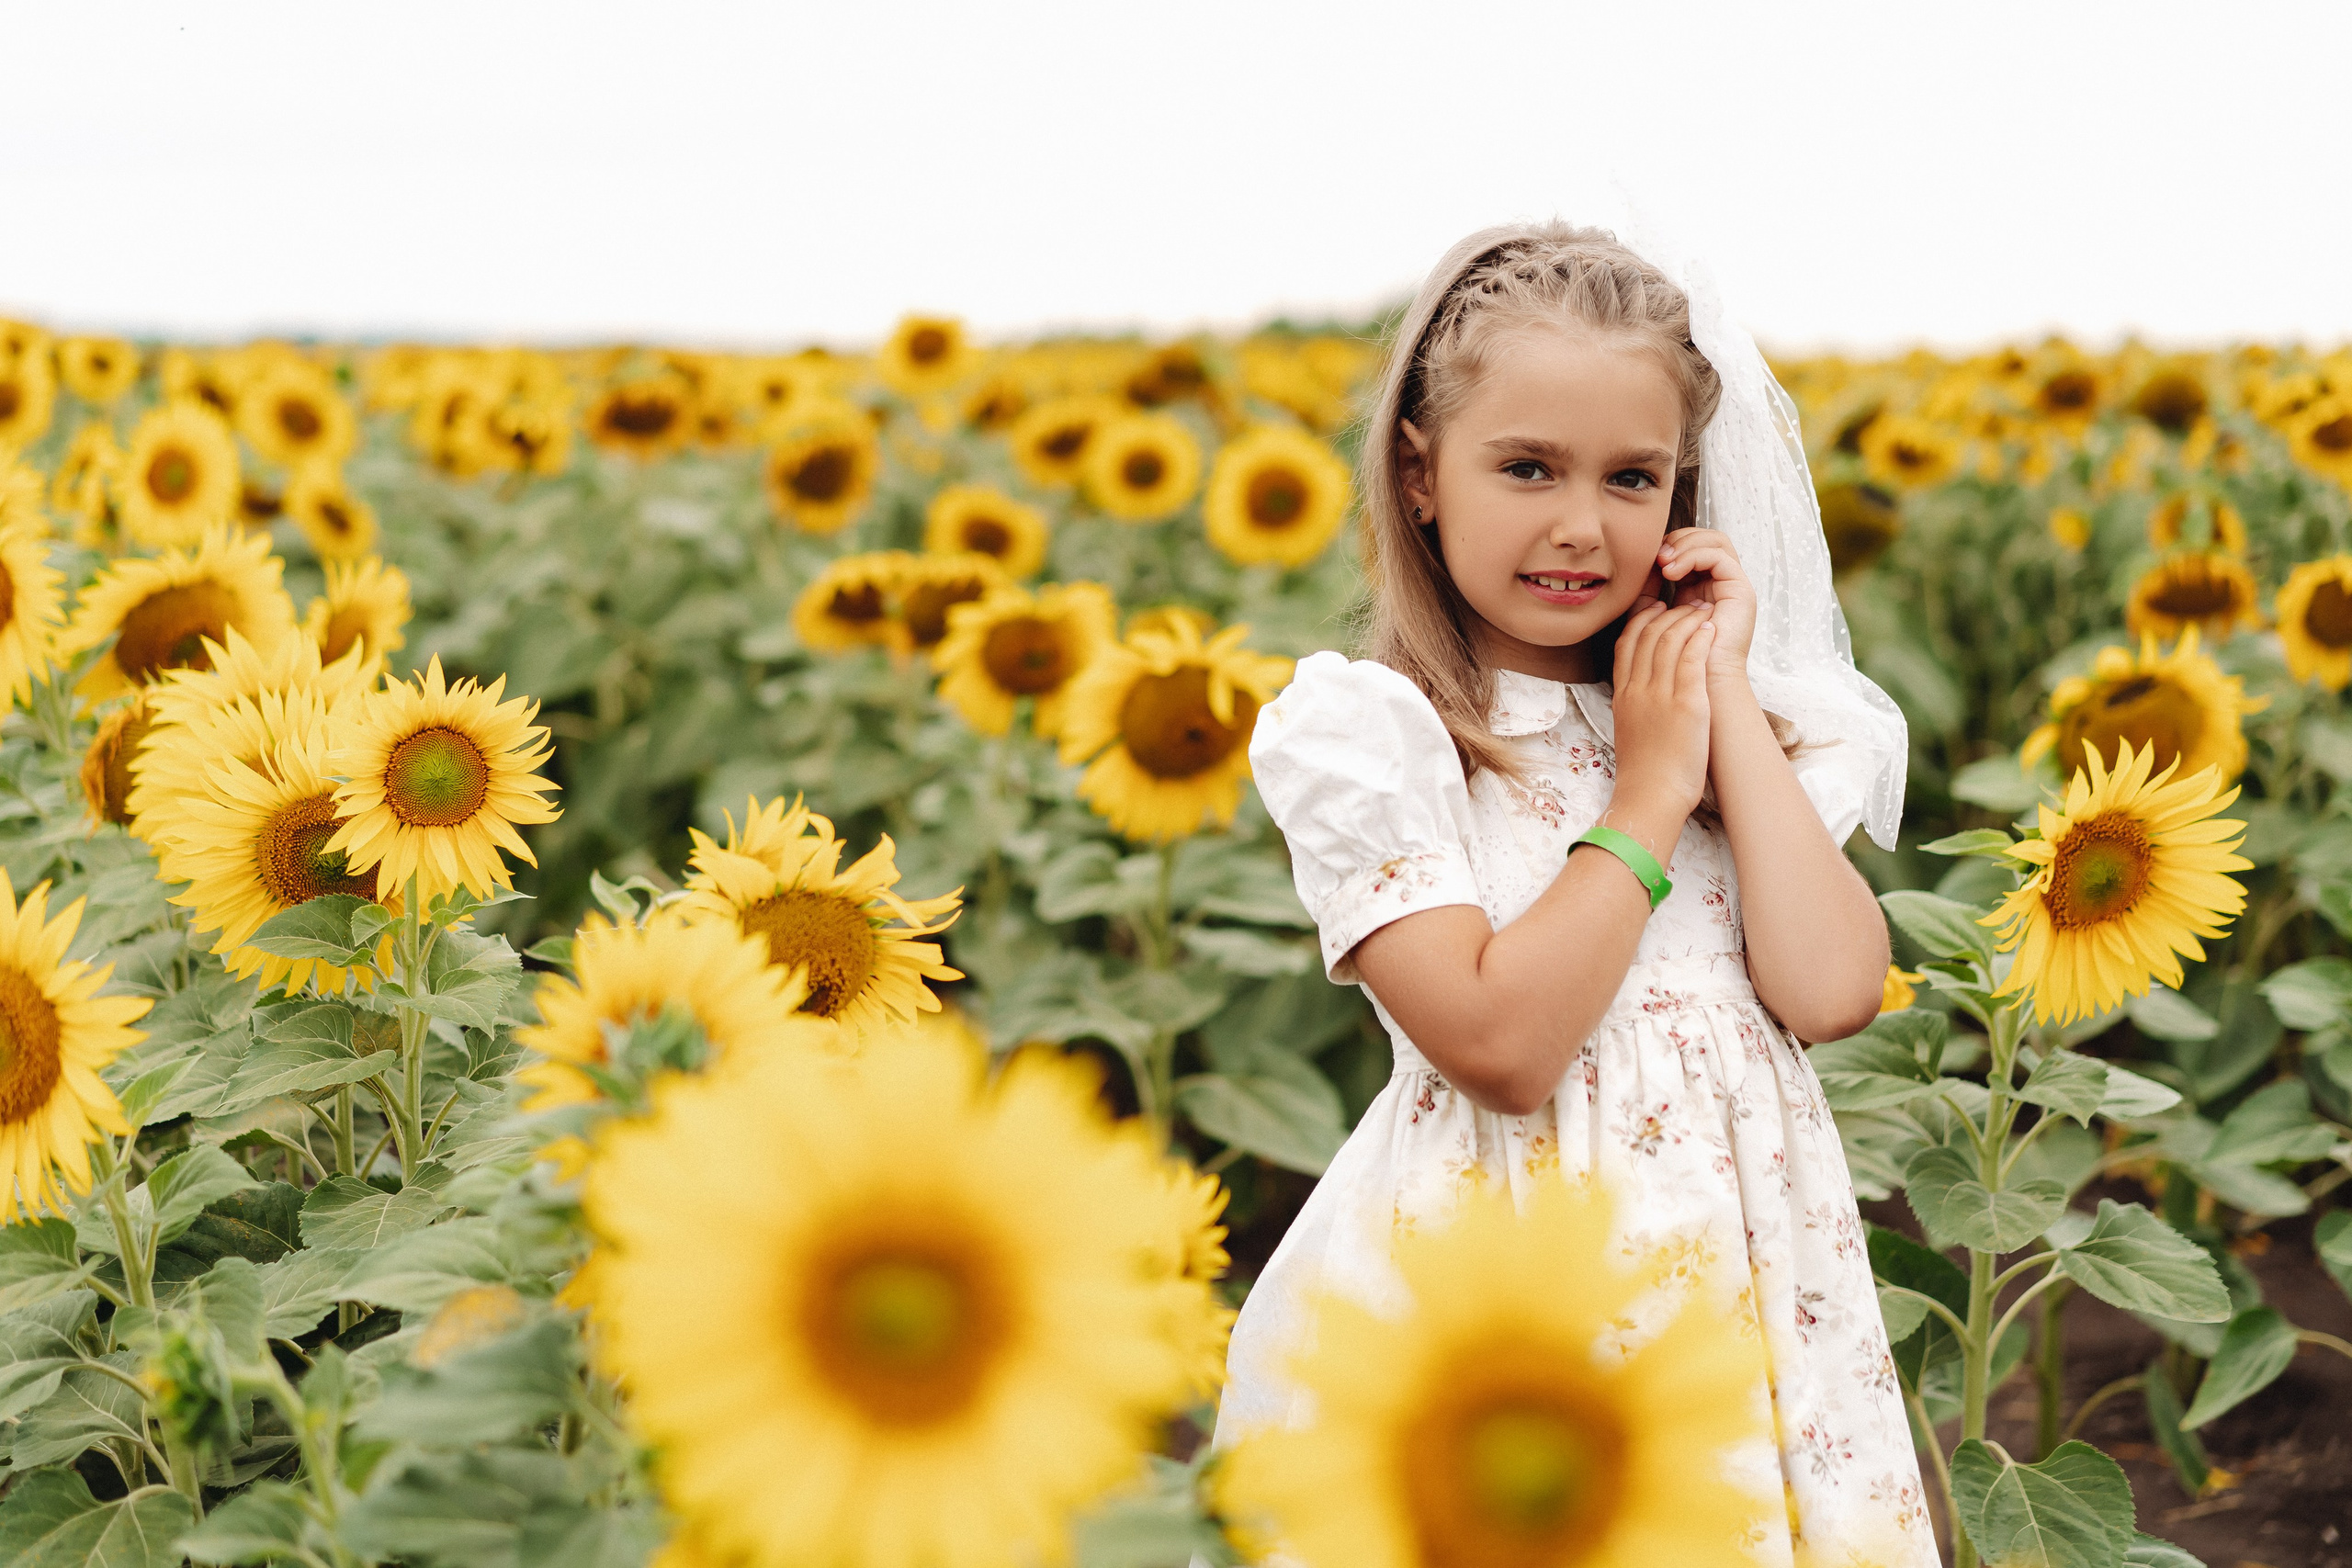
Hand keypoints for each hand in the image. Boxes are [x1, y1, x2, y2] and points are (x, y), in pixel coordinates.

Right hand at [1607, 598, 1714, 830]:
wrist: (1652, 796)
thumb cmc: (1647, 771)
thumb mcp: (1630, 731)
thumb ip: (1636, 705)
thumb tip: (1646, 692)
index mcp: (1622, 696)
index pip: (1627, 643)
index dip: (1642, 620)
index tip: (1657, 608)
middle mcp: (1636, 689)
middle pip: (1646, 635)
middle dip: (1667, 612)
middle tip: (1686, 603)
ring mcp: (1659, 695)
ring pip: (1669, 640)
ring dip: (1688, 619)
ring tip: (1704, 610)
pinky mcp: (1685, 703)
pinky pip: (1690, 658)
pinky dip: (1700, 638)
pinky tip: (1710, 628)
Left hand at [1656, 529, 1754, 681]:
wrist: (1696, 686)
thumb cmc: (1672, 659)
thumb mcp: (1652, 617)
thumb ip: (1646, 593)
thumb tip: (1642, 563)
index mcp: (1700, 588)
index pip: (1691, 546)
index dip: (1669, 545)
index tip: (1645, 558)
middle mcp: (1720, 584)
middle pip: (1707, 537)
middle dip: (1678, 539)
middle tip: (1656, 555)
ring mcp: (1733, 586)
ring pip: (1716, 540)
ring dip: (1685, 545)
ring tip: (1663, 563)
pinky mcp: (1741, 591)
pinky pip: (1720, 556)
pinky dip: (1693, 556)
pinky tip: (1671, 572)